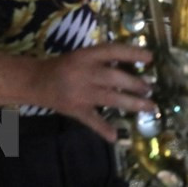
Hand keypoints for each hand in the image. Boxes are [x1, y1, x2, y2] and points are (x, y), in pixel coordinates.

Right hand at [36, 43, 154, 141]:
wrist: (37, 81)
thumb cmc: (64, 66)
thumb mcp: (83, 55)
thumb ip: (104, 59)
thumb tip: (133, 65)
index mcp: (87, 56)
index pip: (113, 51)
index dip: (132, 53)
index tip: (150, 58)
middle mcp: (85, 73)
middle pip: (114, 78)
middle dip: (135, 84)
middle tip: (150, 88)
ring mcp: (80, 93)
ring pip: (110, 98)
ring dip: (131, 103)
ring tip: (149, 106)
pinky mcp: (75, 110)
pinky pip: (92, 120)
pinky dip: (103, 129)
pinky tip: (115, 136)